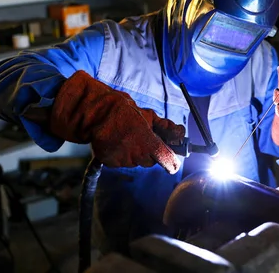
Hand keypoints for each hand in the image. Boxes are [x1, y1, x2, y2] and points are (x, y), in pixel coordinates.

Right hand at [49, 71, 182, 171]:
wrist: (98, 113)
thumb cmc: (126, 113)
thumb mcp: (149, 116)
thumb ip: (166, 127)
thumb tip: (180, 133)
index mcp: (148, 143)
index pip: (165, 160)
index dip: (171, 162)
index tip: (173, 164)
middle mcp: (136, 154)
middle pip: (150, 162)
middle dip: (150, 153)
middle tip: (143, 140)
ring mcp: (122, 160)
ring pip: (135, 162)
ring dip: (135, 154)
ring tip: (127, 138)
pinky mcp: (110, 162)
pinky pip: (121, 163)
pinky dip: (122, 155)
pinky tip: (118, 143)